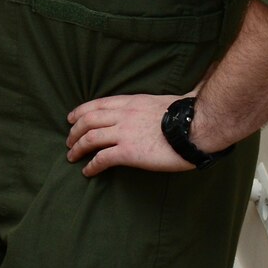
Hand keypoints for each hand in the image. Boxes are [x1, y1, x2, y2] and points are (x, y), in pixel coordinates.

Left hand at [65, 94, 188, 175]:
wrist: (199, 126)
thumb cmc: (191, 114)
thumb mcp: (166, 101)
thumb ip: (157, 103)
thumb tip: (177, 96)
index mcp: (131, 102)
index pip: (97, 105)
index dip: (80, 111)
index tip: (71, 118)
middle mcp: (122, 115)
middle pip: (87, 121)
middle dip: (74, 131)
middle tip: (69, 140)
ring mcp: (124, 133)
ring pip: (89, 138)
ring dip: (77, 148)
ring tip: (72, 156)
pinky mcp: (128, 152)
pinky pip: (102, 159)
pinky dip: (91, 165)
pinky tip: (88, 171)